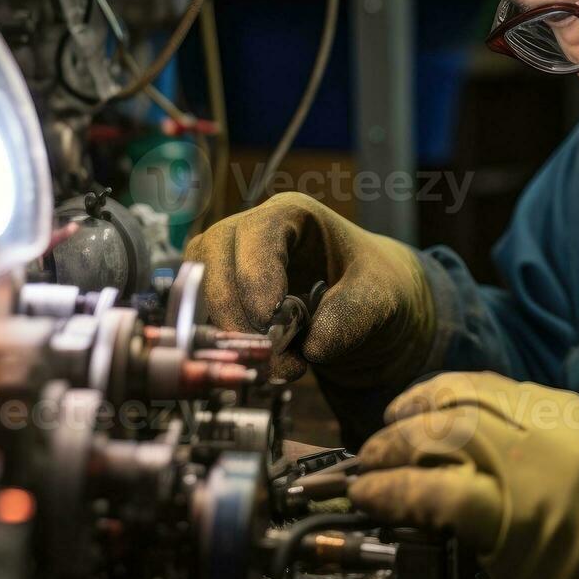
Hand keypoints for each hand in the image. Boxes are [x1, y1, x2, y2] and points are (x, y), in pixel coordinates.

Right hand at [183, 193, 434, 391]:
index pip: (258, 234)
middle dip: (235, 312)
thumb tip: (313, 346)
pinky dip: (222, 340)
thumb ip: (353, 315)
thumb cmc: (371, 283)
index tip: (269, 320)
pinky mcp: (220, 292)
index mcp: (292, 214)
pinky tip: (256, 362)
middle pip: (215, 258)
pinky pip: (202, 313)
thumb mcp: (379, 295)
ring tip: (268, 364)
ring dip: (225, 329)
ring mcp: (229, 259)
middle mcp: (252, 230)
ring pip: (199, 286)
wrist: (365, 302)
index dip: (256, 277)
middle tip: (267, 356)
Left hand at [349, 372, 578, 578]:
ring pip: (440, 438)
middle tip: (377, 443)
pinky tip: (373, 497)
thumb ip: (519, 435)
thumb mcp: (572, 455)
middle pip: (455, 405)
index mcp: (561, 410)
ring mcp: (529, 473)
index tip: (402, 411)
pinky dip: (394, 492)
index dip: (428, 394)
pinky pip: (437, 493)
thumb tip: (444, 433)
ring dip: (390, 451)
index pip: (479, 384)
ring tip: (369, 468)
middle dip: (404, 421)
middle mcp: (545, 431)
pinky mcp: (511, 518)